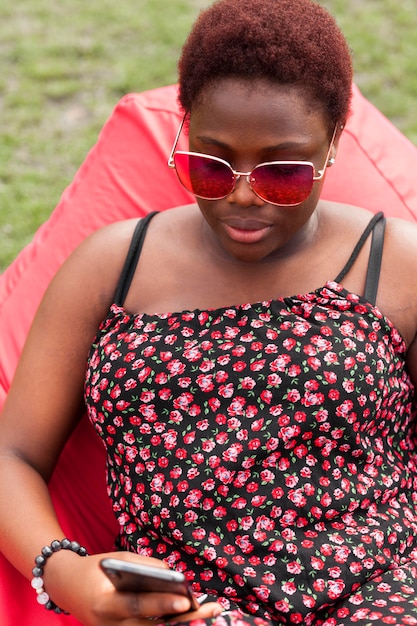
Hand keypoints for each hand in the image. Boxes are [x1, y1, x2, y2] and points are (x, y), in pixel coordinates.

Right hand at [43, 551, 222, 624]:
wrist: (66, 586)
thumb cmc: (95, 569)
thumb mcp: (117, 558)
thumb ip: (144, 566)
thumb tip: (174, 575)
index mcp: (105, 602)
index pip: (138, 604)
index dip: (162, 604)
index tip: (185, 599)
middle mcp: (110, 625)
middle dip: (183, 618)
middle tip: (210, 608)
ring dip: (183, 623)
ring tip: (210, 609)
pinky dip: (170, 623)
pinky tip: (191, 613)